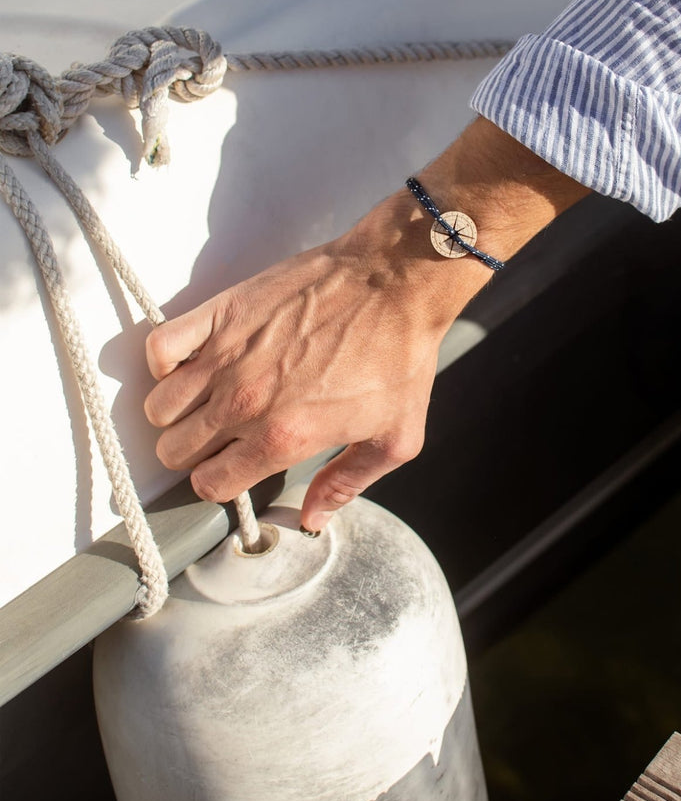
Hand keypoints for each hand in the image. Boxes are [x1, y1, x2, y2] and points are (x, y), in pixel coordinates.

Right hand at [143, 117, 585, 530]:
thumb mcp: (394, 438)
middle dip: (193, 452)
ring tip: (203, 402)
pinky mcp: (221, 313)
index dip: (219, 483)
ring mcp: (226, 356)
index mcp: (282, 438)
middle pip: (175, 450)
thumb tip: (312, 519)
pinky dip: (166, 361)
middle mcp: (243, 402)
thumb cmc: (400, 356)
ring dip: (176, 412)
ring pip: (159, 407)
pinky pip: (160, 347)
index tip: (233, 469)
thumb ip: (347, 483)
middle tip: (218, 438)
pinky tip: (193, 362)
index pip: (210, 484)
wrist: (395, 281)